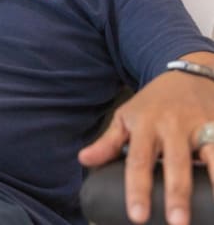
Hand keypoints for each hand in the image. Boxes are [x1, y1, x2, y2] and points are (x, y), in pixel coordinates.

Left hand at [79, 63, 213, 224]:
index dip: (137, 189)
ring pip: (210, 156)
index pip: (138, 161)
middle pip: (175, 163)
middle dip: (176, 194)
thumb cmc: (152, 103)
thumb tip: (84, 161)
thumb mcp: (126, 117)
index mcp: (145, 125)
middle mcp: (173, 126)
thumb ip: (108, 142)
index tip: (138, 216)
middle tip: (176, 222)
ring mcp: (201, 126)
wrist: (187, 75)